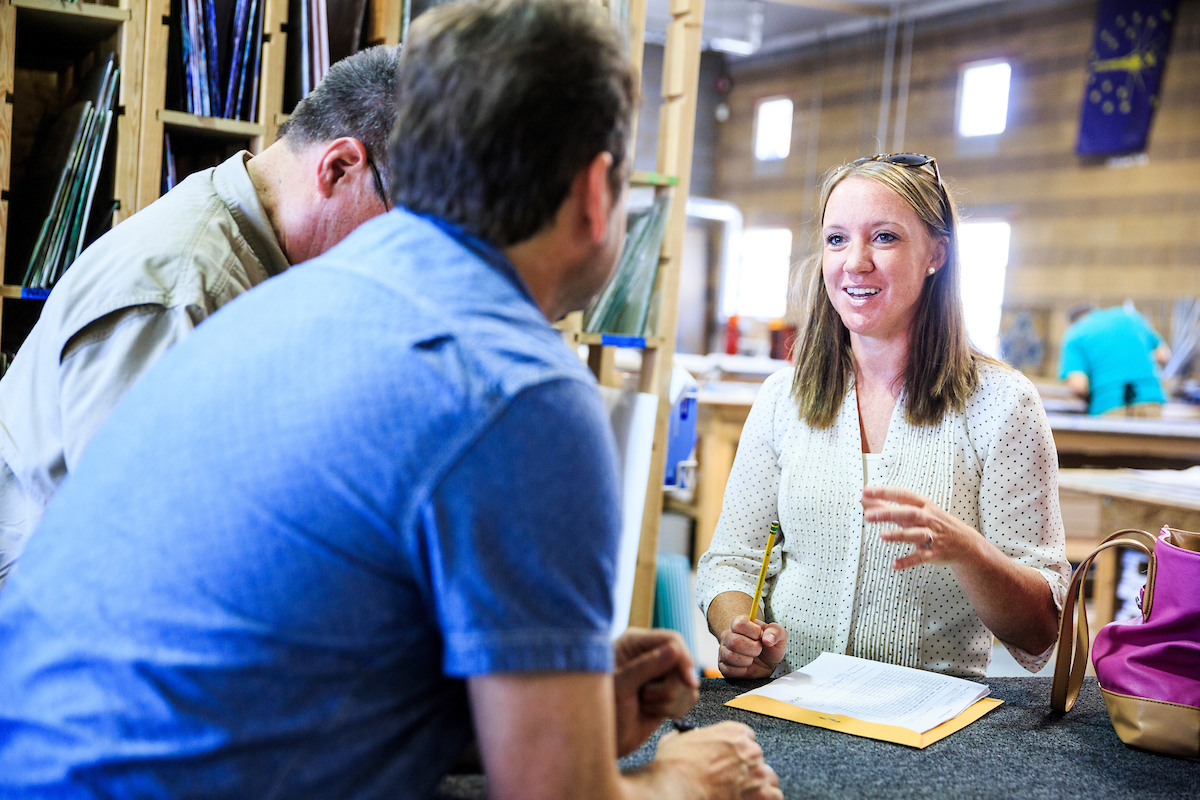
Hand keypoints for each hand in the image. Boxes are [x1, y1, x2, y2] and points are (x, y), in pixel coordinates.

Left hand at [613, 628, 698, 756]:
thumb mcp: (620, 685)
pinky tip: (652, 711)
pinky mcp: (669, 692)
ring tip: (643, 705)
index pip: (672, 640)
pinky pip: (688, 699)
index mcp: (635, 642)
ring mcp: (661, 673)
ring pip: (687, 685)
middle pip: (684, 665)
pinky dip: (673, 710)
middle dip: (669, 688)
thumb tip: (675, 650)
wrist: (602, 738)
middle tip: (644, 698)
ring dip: (667, 702)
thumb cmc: (603, 708)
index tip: (689, 682)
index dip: (684, 660)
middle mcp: (651, 654)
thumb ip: (645, 666)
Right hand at [656, 721, 781, 799]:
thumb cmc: (674, 767)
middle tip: (730, 777)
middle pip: (756, 756)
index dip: (736, 749)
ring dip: (758, 782)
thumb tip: (687, 738)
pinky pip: (774, 795)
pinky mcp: (761, 795)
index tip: (730, 757)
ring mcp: (756, 773)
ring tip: (743, 790)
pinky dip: (765, 798)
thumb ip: (689, 736)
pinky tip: (752, 799)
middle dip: (745, 767)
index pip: (746, 736)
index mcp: (732, 732)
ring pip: (768, 776)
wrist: (675, 789)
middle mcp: (748, 749)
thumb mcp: (676, 740)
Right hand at [716, 616, 786, 679]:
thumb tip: (768, 639)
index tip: (760, 636)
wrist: (766, 663)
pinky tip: (746, 667)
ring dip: (747, 660)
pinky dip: (741, 671)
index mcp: (738, 624)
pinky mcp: (723, 666)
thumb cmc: (770, 647)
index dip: (754, 632)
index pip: (739, 624)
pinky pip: (727, 670)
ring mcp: (723, 651)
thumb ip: (776, 632)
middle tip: (758, 650)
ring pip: (729, 656)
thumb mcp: (779, 636)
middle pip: (734, 641)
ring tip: (752, 659)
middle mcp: (727, 636)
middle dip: (753, 649)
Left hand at [861, 485, 983, 569]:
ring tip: (882, 536)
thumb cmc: (932, 522)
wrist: (964, 543)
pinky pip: (921, 557)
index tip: (866, 491)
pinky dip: (908, 561)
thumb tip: (864, 499)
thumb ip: (887, 505)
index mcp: (922, 504)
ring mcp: (933, 536)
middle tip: (868, 516)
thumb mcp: (913, 511)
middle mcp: (928, 518)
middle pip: (908, 513)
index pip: (902, 495)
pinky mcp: (935, 553)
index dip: (884, 492)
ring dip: (899, 535)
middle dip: (889, 514)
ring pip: (915, 534)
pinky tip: (895, 565)